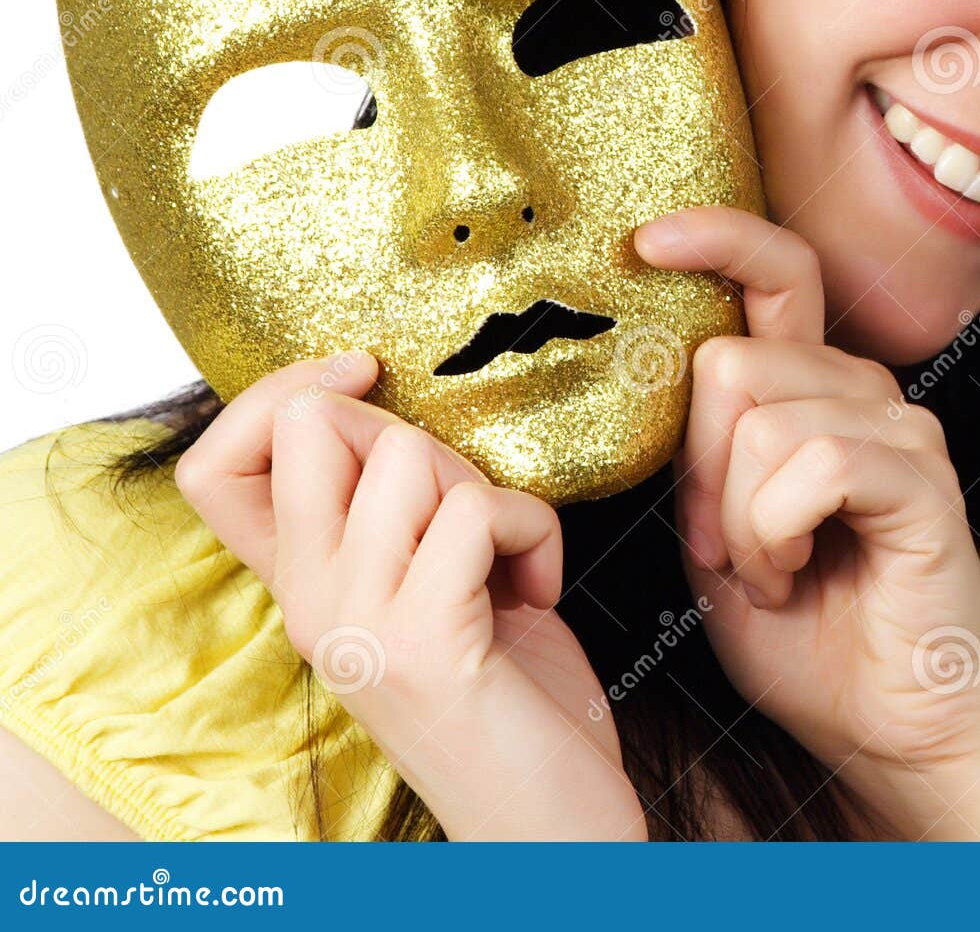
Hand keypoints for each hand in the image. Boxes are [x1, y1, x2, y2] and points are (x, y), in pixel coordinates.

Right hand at [174, 354, 644, 840]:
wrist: (549, 821)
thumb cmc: (507, 688)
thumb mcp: (428, 582)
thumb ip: (391, 510)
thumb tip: (386, 400)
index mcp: (300, 587)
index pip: (211, 463)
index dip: (281, 392)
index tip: (363, 376)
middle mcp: (308, 604)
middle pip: (319, 424)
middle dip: (418, 436)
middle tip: (467, 514)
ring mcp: (357, 625)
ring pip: (411, 454)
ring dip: (486, 490)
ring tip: (502, 563)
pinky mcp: (425, 643)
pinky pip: (479, 510)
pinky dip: (535, 533)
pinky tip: (535, 594)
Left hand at [634, 206, 979, 835]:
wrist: (890, 725)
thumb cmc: (807, 633)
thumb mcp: (717, 531)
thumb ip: (696, 451)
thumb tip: (653, 369)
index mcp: (814, 388)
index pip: (776, 274)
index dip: (716, 239)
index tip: (646, 240)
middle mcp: (862, 388)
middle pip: (729, 362)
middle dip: (701, 472)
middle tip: (728, 548)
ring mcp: (899, 427)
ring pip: (760, 421)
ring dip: (741, 522)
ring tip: (776, 571)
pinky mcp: (922, 477)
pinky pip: (812, 466)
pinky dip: (776, 535)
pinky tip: (798, 573)